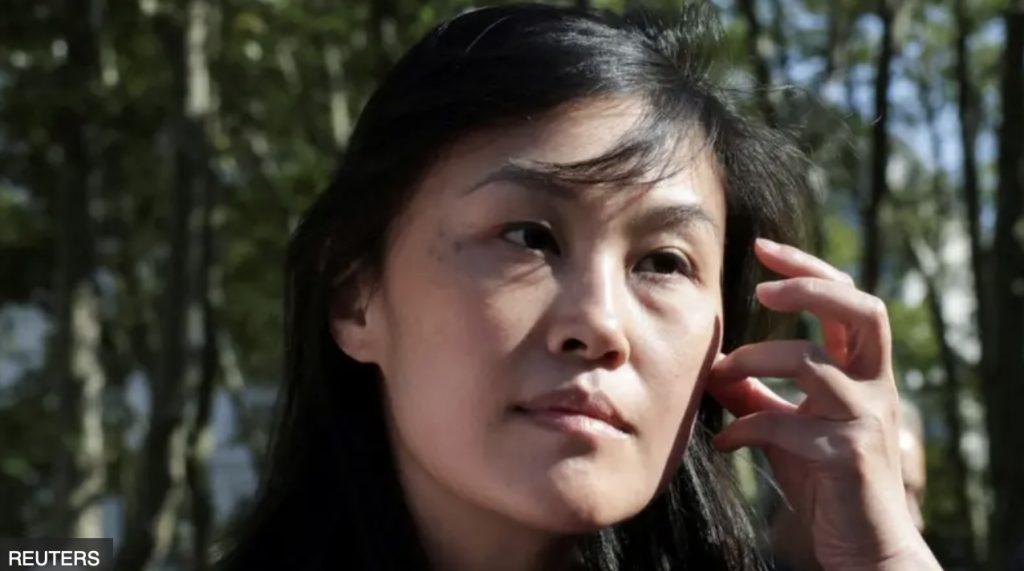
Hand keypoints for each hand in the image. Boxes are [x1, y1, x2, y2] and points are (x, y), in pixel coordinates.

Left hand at [706, 238, 940, 570]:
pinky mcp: (847, 457)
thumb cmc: (826, 481)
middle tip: (761, 290)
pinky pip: (786, 426)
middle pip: (862, 310)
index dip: (808, 269)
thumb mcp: (788, 427)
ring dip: (754, 359)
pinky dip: (743, 429)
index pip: (848, 299)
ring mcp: (865, 420)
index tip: (762, 249)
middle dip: (809, 288)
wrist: (865, 546)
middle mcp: (874, 387)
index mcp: (863, 372)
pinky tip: (721, 445)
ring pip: (811, 363)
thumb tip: (713, 366)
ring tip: (720, 376)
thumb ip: (758, 393)